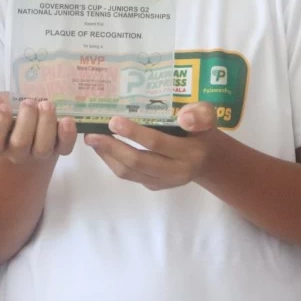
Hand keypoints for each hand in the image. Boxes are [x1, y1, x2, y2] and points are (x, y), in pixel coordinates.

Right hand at [0, 93, 77, 163]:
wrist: (32, 118)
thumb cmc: (10, 112)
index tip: (4, 106)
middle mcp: (16, 153)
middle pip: (20, 144)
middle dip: (26, 120)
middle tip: (30, 102)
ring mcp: (38, 153)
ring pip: (43, 149)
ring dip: (46, 124)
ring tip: (46, 105)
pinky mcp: (58, 149)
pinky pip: (64, 148)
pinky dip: (67, 135)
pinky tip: (66, 120)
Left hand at [83, 103, 218, 190]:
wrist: (208, 159)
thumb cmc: (202, 130)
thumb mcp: (207, 116)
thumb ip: (199, 114)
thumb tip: (184, 117)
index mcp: (190, 152)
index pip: (157, 143)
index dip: (134, 133)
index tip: (112, 121)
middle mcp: (176, 171)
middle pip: (138, 161)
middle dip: (113, 147)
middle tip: (92, 133)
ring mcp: (163, 181)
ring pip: (130, 172)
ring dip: (108, 156)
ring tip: (92, 139)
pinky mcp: (154, 185)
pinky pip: (130, 175)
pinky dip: (113, 161)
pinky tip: (102, 148)